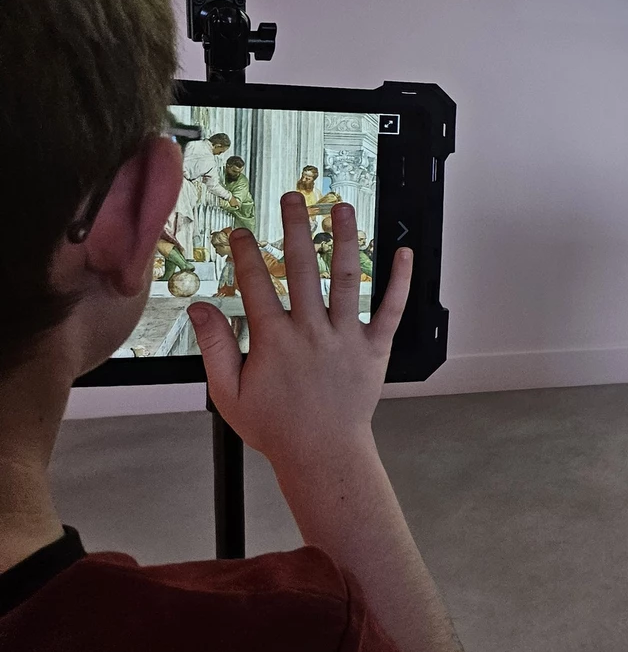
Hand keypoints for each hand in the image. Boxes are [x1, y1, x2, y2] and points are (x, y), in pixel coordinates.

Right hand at [189, 194, 412, 472]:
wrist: (323, 454)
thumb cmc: (276, 427)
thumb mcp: (228, 392)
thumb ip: (213, 347)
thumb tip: (199, 308)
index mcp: (274, 339)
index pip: (255, 283)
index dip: (245, 254)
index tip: (240, 230)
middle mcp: (312, 330)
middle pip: (301, 268)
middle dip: (294, 228)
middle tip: (292, 197)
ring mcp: (346, 336)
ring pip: (346, 278)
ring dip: (344, 240)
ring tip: (341, 208)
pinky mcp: (374, 348)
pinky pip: (391, 308)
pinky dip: (400, 281)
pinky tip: (405, 254)